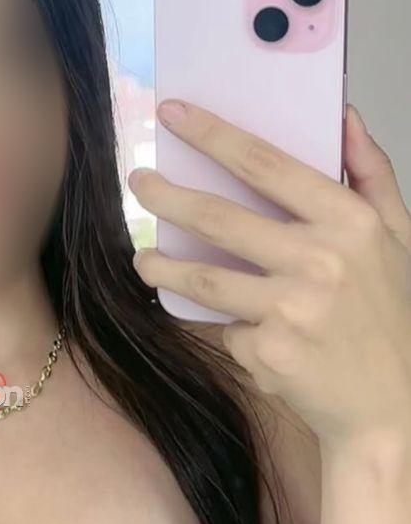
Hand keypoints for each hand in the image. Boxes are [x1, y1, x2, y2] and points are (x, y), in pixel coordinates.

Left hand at [128, 99, 410, 449]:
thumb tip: (343, 115)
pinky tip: (246, 334)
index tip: (173, 114)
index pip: (267, 164)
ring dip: (161, 266)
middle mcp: (319, 261)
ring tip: (144, 260)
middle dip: (166, 196)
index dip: (213, 136)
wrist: (393, 408)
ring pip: (201, 277)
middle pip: (219, 218)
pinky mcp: (267, 352)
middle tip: (138, 182)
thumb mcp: (402, 238)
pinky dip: (230, 327)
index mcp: (350, 222)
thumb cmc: (395, 318)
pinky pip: (228, 328)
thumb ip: (371, 174)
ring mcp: (290, 309)